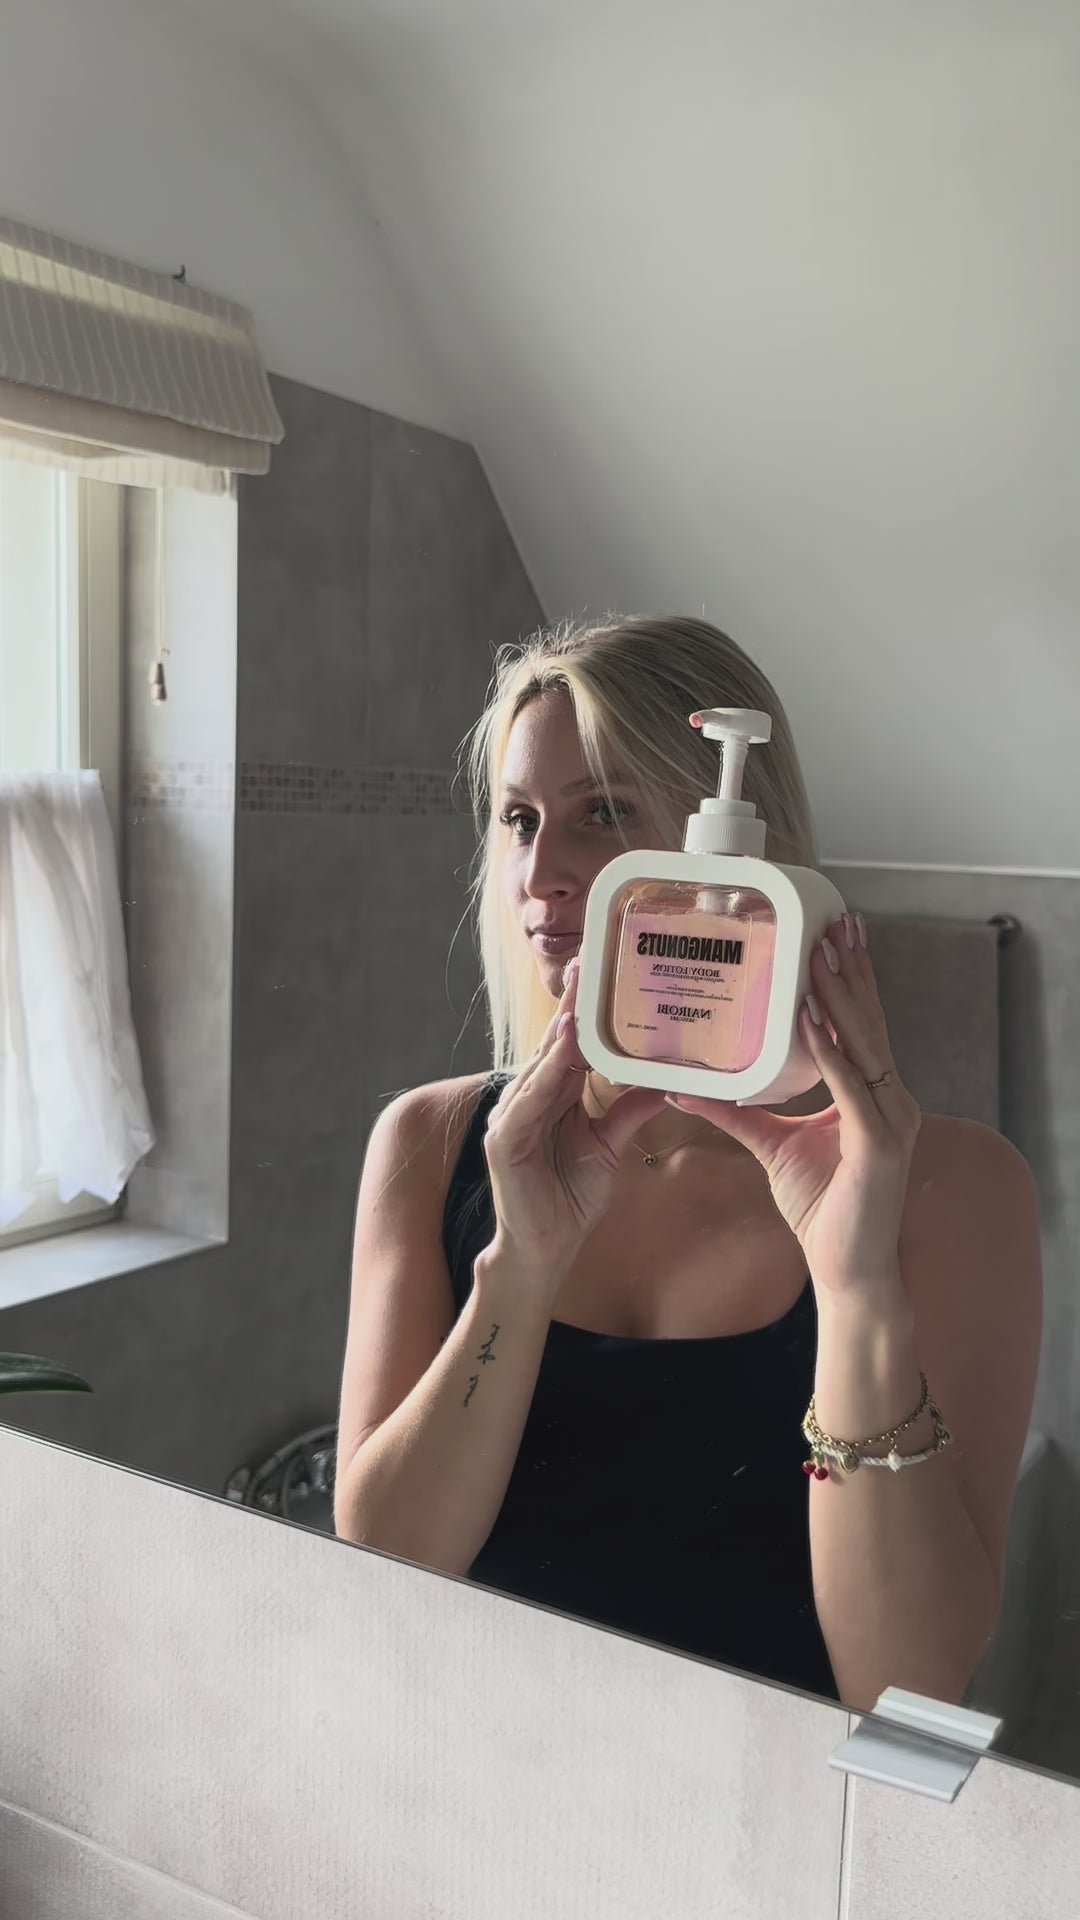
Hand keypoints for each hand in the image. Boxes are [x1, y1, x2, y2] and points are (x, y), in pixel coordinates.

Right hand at [482, 961, 666, 1280]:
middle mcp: (529, 1097)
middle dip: (570, 1007)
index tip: (600, 972)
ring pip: (540, 1067)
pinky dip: (545, 1075)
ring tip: (580, 1004)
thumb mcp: (610, 1144)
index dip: (583, 1009)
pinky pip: (528, 1101)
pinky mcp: (503, 1140)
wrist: (548, 1245)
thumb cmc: (572, 1196)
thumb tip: (667, 1082)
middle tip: (588, 965)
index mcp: (553, 1094)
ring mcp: (512, 1116)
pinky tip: (560, 1052)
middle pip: (553, 1044)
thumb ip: (631, 1110)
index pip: (569, 1044)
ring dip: (559, 1035)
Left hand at [666, 914, 921, 1298]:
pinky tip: (810, 1019)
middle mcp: (888, 1097)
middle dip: (850, 969)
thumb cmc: (821, 1206)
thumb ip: (733, 1112)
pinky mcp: (881, 1144)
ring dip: (839, 997)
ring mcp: (891, 1118)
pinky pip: (851, 1087)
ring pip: (864, 1044)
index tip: (835, 932)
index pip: (859, 1023)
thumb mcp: (771, 1145)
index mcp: (870, 1092)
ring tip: (819, 954)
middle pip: (868, 1021)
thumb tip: (683, 1086)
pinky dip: (831, 1050)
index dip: (848, 978)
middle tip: (836, 920)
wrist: (847, 1268)